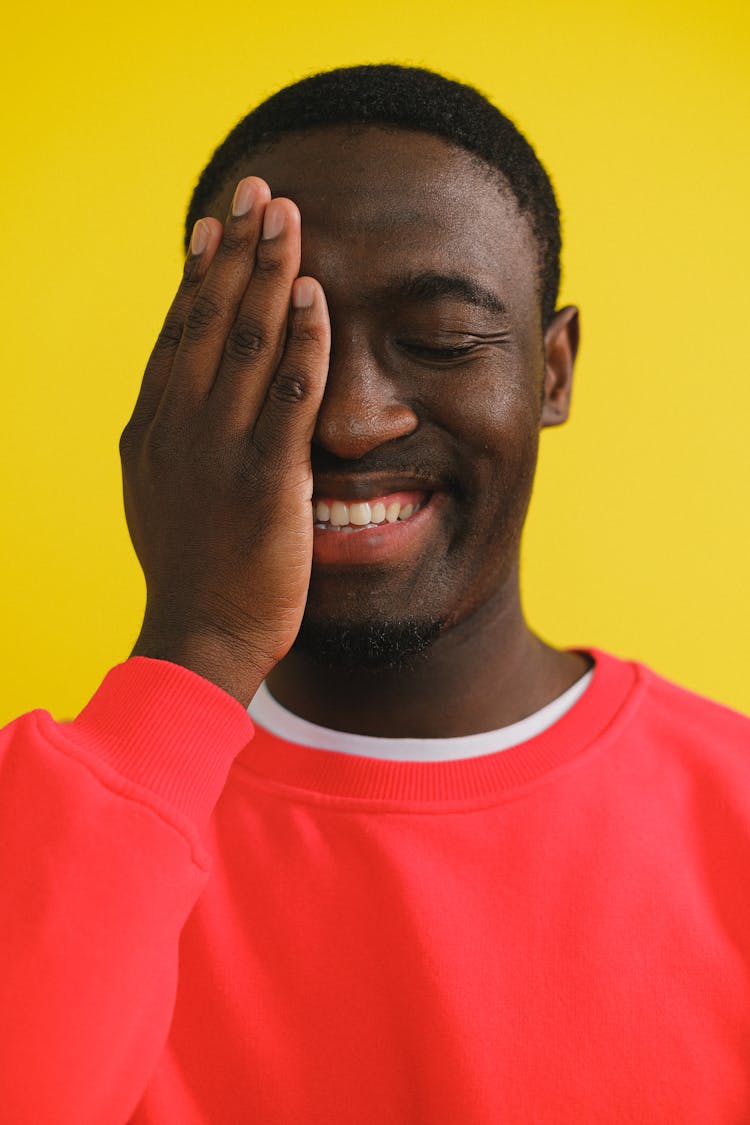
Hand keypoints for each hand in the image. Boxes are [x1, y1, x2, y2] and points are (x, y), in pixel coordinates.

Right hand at [120, 178, 329, 704]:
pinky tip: (316, 296)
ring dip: (269, 274)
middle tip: (258, 190)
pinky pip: (289, 396)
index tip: (214, 223)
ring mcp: (220, 452)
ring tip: (288, 217)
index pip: (179, 333)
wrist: (200, 638)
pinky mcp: (266, 480)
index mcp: (153, 429)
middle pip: (210, 321)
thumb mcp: (161, 494)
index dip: (199, 274)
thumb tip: (184, 396)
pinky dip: (303, 342)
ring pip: (247, 344)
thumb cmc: (191, 571)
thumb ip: (175, 439)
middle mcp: (180, 429)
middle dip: (236, 250)